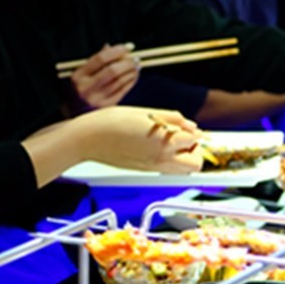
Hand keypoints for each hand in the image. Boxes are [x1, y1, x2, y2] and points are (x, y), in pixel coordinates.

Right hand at [69, 43, 139, 109]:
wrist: (74, 113)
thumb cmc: (80, 89)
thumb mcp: (82, 74)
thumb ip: (96, 61)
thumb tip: (114, 48)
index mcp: (79, 76)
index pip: (100, 59)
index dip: (116, 51)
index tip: (126, 47)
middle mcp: (87, 88)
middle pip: (112, 70)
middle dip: (127, 62)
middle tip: (134, 58)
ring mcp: (97, 99)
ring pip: (120, 81)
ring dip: (132, 71)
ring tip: (136, 65)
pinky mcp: (106, 107)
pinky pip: (123, 91)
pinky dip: (131, 81)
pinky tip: (133, 75)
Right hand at [80, 106, 203, 172]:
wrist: (88, 139)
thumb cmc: (110, 123)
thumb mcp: (144, 112)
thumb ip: (171, 118)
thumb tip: (189, 124)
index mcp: (164, 141)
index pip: (194, 138)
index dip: (193, 130)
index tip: (187, 126)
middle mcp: (162, 158)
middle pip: (195, 163)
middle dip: (194, 150)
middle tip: (184, 138)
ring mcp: (153, 167)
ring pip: (183, 171)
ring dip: (184, 158)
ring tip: (172, 145)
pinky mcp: (144, 170)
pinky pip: (168, 170)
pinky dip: (170, 161)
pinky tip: (157, 148)